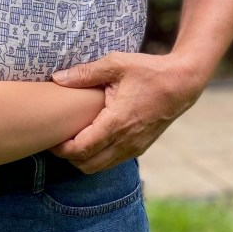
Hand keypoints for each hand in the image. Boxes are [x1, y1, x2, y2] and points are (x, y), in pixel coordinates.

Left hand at [48, 52, 206, 173]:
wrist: (182, 83)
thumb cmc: (148, 71)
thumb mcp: (115, 64)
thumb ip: (85, 73)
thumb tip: (57, 78)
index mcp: (117, 123)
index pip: (81, 149)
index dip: (61, 149)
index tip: (50, 137)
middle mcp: (126, 141)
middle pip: (87, 165)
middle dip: (68, 157)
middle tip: (58, 139)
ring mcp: (134, 147)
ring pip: (100, 167)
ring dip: (83, 159)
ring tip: (72, 139)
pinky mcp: (140, 147)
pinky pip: (112, 161)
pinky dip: (98, 157)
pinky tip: (91, 138)